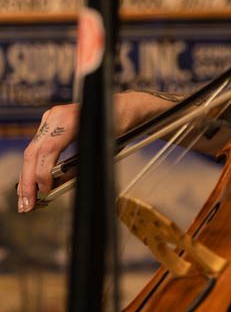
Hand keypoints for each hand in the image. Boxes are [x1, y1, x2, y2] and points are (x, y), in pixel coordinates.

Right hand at [16, 91, 174, 213]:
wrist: (124, 107)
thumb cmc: (119, 127)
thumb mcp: (105, 150)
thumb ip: (81, 167)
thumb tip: (59, 185)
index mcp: (72, 120)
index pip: (48, 149)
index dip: (43, 173)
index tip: (45, 191)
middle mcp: (57, 116)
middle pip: (34, 151)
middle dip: (28, 180)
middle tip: (26, 204)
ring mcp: (51, 118)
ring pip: (32, 151)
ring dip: (27, 177)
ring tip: (25, 200)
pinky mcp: (49, 122)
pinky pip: (37, 147)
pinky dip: (33, 167)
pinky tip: (30, 185)